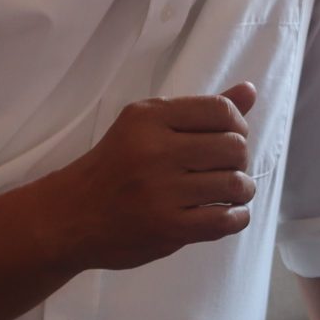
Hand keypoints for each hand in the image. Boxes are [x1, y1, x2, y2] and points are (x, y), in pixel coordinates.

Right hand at [59, 82, 259, 270]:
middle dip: (239, 160)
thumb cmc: (115, 167)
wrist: (70, 216)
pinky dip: (236, 217)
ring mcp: (161, 191)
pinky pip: (225, 220)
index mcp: (149, 116)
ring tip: (228, 193)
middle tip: (224, 168)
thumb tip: (250, 91)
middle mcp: (155, 150)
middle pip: (234, 148)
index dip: (237, 125)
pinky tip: (227, 213)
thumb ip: (200, 112)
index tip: (227, 138)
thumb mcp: (147, 126)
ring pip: (234, 185)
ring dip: (241, 191)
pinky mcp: (167, 228)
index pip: (221, 110)